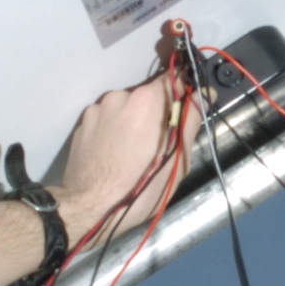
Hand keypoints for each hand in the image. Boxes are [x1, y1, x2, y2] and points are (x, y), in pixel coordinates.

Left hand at [54, 75, 197, 242]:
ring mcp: (97, 109)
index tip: (187, 108)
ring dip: (133, 122)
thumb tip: (202, 92)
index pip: (172, 78)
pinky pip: (106, 120)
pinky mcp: (82, 124)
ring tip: (132, 153)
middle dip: (156, 114)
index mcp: (146, 100)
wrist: (89, 207)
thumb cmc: (140, 186)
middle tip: (158, 144)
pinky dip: (114, 131)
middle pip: (147, 96)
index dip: (182, 91)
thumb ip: (190, 119)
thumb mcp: (177, 158)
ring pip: (125, 108)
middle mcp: (119, 96)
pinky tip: (114, 155)